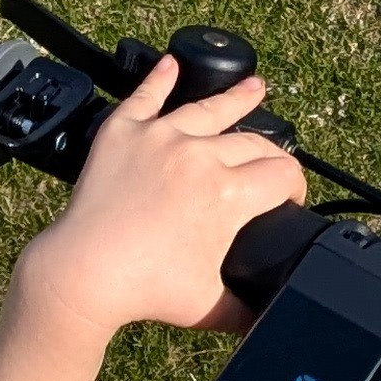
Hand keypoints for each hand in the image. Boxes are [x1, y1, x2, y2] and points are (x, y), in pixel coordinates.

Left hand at [21, 53, 306, 341]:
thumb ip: (247, 310)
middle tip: (273, 163)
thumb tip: (270, 316)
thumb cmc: (144, 291)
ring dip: (238, 98)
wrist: (84, 273)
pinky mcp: (124, 132)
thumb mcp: (209, 308)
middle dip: (272, 154)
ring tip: (256, 87)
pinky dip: (162, 78)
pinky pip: (147, 96)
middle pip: (253, 143)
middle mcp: (199, 157)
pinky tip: (172, 64)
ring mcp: (161, 138)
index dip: (295, 188)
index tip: (290, 198)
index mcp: (228, 196)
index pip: (282, 176)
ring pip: (209, 109)